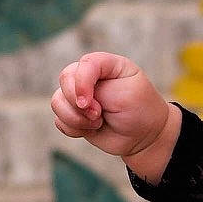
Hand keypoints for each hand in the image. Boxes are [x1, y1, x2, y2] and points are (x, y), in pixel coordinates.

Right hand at [51, 51, 180, 183]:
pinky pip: (59, 120)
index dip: (81, 83)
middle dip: (78, 103)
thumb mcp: (127, 93)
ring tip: (98, 123)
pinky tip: (90, 129)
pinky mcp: (74, 115)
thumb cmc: (141, 110)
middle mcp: (89, 77)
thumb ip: (97, 90)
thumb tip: (75, 102)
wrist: (145, 137)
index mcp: (105, 64)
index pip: (84, 64)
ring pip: (58, 102)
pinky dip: (73, 129)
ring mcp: (79, 96)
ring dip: (75, 118)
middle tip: (98, 115)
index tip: (89, 104)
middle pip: (65, 80)